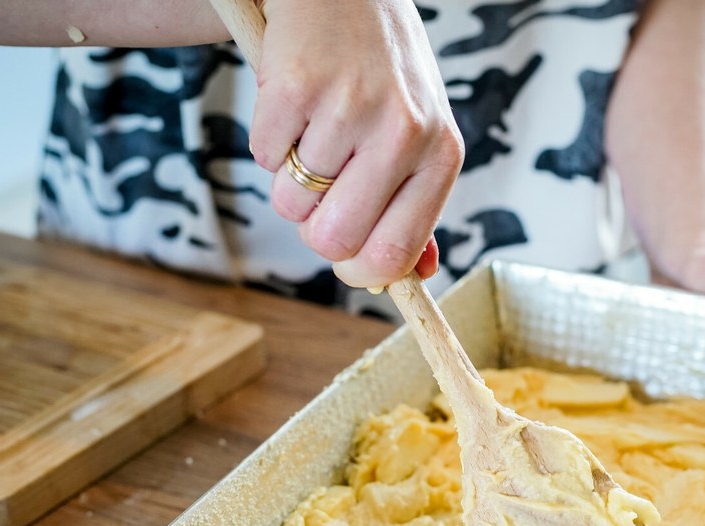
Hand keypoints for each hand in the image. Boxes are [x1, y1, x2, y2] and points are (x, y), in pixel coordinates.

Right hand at [249, 0, 462, 287]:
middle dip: (314, 229)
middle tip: (320, 192)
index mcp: (442, 154)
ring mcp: (349, 108)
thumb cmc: (385, 71)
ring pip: (290, 203)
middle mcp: (404, 133)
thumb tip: (415, 275)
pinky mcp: (296, 87)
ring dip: (289, 179)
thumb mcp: (421, 133)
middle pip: (333, 241)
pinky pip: (262, 156)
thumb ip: (417, 205)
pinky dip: (268, 139)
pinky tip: (296, 104)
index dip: (357, 270)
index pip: (393, 255)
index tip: (345, 257)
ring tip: (313, 132)